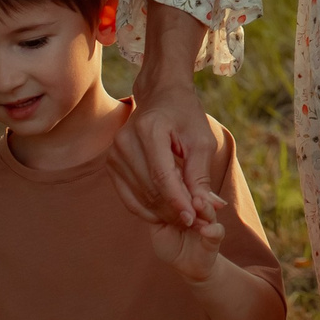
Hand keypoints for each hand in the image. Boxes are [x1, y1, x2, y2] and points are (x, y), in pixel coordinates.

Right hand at [109, 14, 218, 230]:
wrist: (161, 96)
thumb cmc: (185, 116)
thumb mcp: (201, 141)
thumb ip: (201, 176)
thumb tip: (207, 208)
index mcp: (149, 130)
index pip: (162, 176)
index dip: (178, 201)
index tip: (195, 219)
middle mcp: (125, 142)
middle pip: (150, 189)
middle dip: (175, 210)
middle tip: (198, 223)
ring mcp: (114, 154)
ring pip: (140, 198)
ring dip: (164, 214)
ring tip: (186, 219)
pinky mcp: (111, 165)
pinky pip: (128, 198)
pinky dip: (148, 210)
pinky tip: (166, 215)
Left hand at [150, 186, 227, 284]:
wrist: (186, 266)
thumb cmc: (169, 243)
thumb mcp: (158, 226)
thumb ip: (158, 212)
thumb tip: (151, 191)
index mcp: (183, 202)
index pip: (179, 188)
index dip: (173, 184)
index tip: (165, 177)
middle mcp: (197, 207)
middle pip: (195, 195)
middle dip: (189, 192)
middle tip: (183, 186)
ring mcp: (208, 220)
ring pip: (207, 209)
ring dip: (203, 206)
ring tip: (197, 203)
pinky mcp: (216, 236)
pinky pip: (217, 231)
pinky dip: (212, 230)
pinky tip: (205, 229)